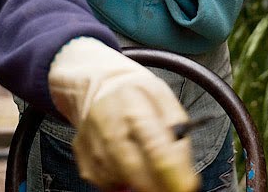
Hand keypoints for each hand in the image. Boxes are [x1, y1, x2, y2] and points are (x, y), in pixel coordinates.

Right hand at [48, 38, 198, 191]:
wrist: (104, 87)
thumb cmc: (139, 96)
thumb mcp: (166, 100)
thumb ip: (178, 132)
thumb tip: (185, 171)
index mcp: (134, 103)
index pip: (155, 146)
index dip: (171, 173)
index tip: (185, 187)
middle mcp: (108, 121)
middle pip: (133, 168)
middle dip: (155, 185)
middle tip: (169, 188)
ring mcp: (91, 140)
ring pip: (118, 178)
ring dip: (137, 182)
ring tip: (147, 168)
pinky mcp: (81, 155)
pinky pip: (104, 181)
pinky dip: (120, 181)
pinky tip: (127, 166)